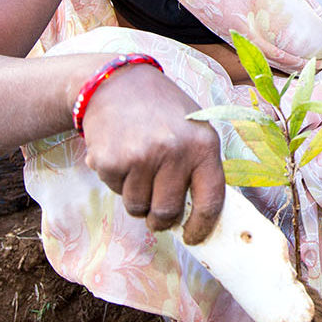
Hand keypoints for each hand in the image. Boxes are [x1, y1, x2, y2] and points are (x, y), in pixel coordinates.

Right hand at [79, 63, 225, 244]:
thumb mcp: (194, 129)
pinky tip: (121, 155)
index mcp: (204, 145)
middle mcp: (175, 152)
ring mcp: (142, 157)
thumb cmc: (162, 110)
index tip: (192, 237)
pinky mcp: (112, 161)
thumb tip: (203, 216)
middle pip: (168, 212)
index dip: (202, 227)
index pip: (210, 201)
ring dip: (137, 198)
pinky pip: (115, 191)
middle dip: (161, 219)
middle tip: (156, 212)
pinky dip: (117, 181)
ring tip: (138, 168)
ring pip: (138, 207)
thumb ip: (200, 167)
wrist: (116, 83)